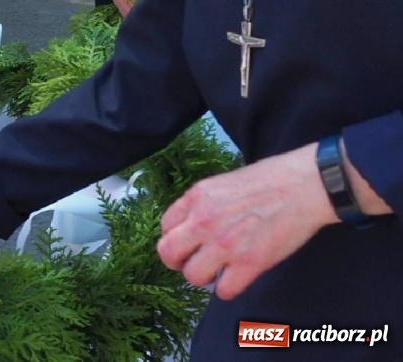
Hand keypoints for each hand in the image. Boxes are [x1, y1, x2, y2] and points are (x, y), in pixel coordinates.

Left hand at [156, 143, 334, 299]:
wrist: (304, 186)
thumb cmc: (269, 179)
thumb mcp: (223, 183)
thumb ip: (204, 204)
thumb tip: (195, 223)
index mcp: (196, 198)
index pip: (165, 226)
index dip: (175, 237)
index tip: (187, 243)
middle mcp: (203, 221)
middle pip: (168, 253)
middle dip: (177, 262)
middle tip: (190, 263)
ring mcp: (225, 244)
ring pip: (193, 276)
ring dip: (203, 277)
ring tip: (216, 271)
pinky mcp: (250, 263)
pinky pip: (225, 290)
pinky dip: (228, 289)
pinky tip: (236, 279)